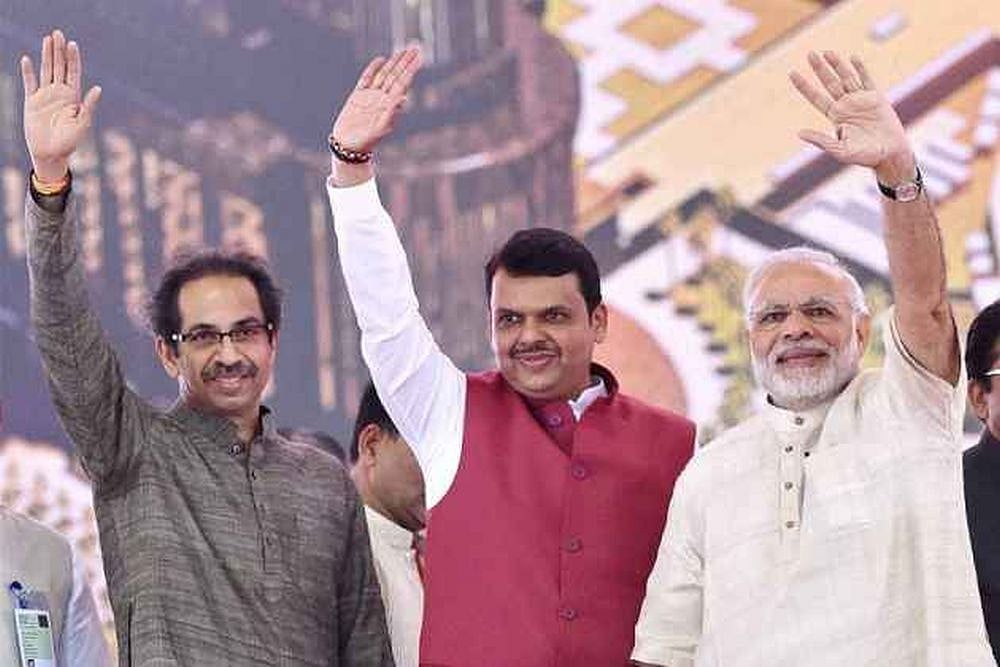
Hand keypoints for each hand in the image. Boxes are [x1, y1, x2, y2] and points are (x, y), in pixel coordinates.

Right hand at [21, 29, 101, 183]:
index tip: (73, 44)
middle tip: (58, 33)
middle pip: (59, 67)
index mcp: (74, 97)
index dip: (73, 59)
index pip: (74, 73)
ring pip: (46, 71)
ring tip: (47, 39)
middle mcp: (59, 93)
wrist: (51, 153)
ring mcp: (45, 96)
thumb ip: (89, 105)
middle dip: (59, 51)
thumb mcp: (83, 123)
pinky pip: (29, 83)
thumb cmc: (70, 141)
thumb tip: (98, 88)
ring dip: (46, 55)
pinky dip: (28, 72)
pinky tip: (27, 59)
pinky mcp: (31, 101)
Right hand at [330, 47, 422, 153]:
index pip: (403, 82)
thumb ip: (391, 113)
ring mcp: (370, 96)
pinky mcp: (358, 96)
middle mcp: (382, 98)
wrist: (348, 145)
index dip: (411, 69)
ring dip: (393, 63)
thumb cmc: (366, 141)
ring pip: (384, 74)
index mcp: (389, 104)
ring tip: (402, 51)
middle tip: (415, 48)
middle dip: (405, 62)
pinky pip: (367, 78)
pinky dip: (373, 68)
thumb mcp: (380, 128)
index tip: (419, 58)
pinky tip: (381, 59)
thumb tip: (403, 97)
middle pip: (396, 75)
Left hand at [790, 51, 913, 183]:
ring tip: (826, 52)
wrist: (890, 155)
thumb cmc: (864, 156)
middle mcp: (846, 106)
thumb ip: (821, 140)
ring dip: (837, 65)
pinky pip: (867, 80)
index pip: (816, 98)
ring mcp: (861, 100)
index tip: (792, 73)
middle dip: (819, 69)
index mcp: (835, 117)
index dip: (804, 86)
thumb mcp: (839, 150)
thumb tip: (799, 133)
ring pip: (846, 78)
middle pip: (829, 83)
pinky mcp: (876, 98)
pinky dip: (860, 69)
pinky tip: (852, 58)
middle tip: (809, 54)